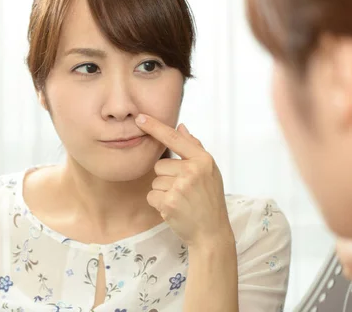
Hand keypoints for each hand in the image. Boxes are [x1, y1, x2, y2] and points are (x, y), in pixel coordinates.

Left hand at [135, 114, 233, 248]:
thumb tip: (181, 126)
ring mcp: (180, 186)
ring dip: (163, 191)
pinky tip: (174, 209)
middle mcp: (192, 170)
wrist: (211, 232)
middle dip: (166, 177)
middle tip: (184, 191)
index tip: (140, 117)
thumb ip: (194, 148)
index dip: (155, 127)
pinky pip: (151, 195)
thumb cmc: (210, 200)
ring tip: (181, 201)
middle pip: (159, 165)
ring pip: (155, 181)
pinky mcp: (169, 201)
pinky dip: (159, 203)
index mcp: (203, 160)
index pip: (174, 139)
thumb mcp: (210, 171)